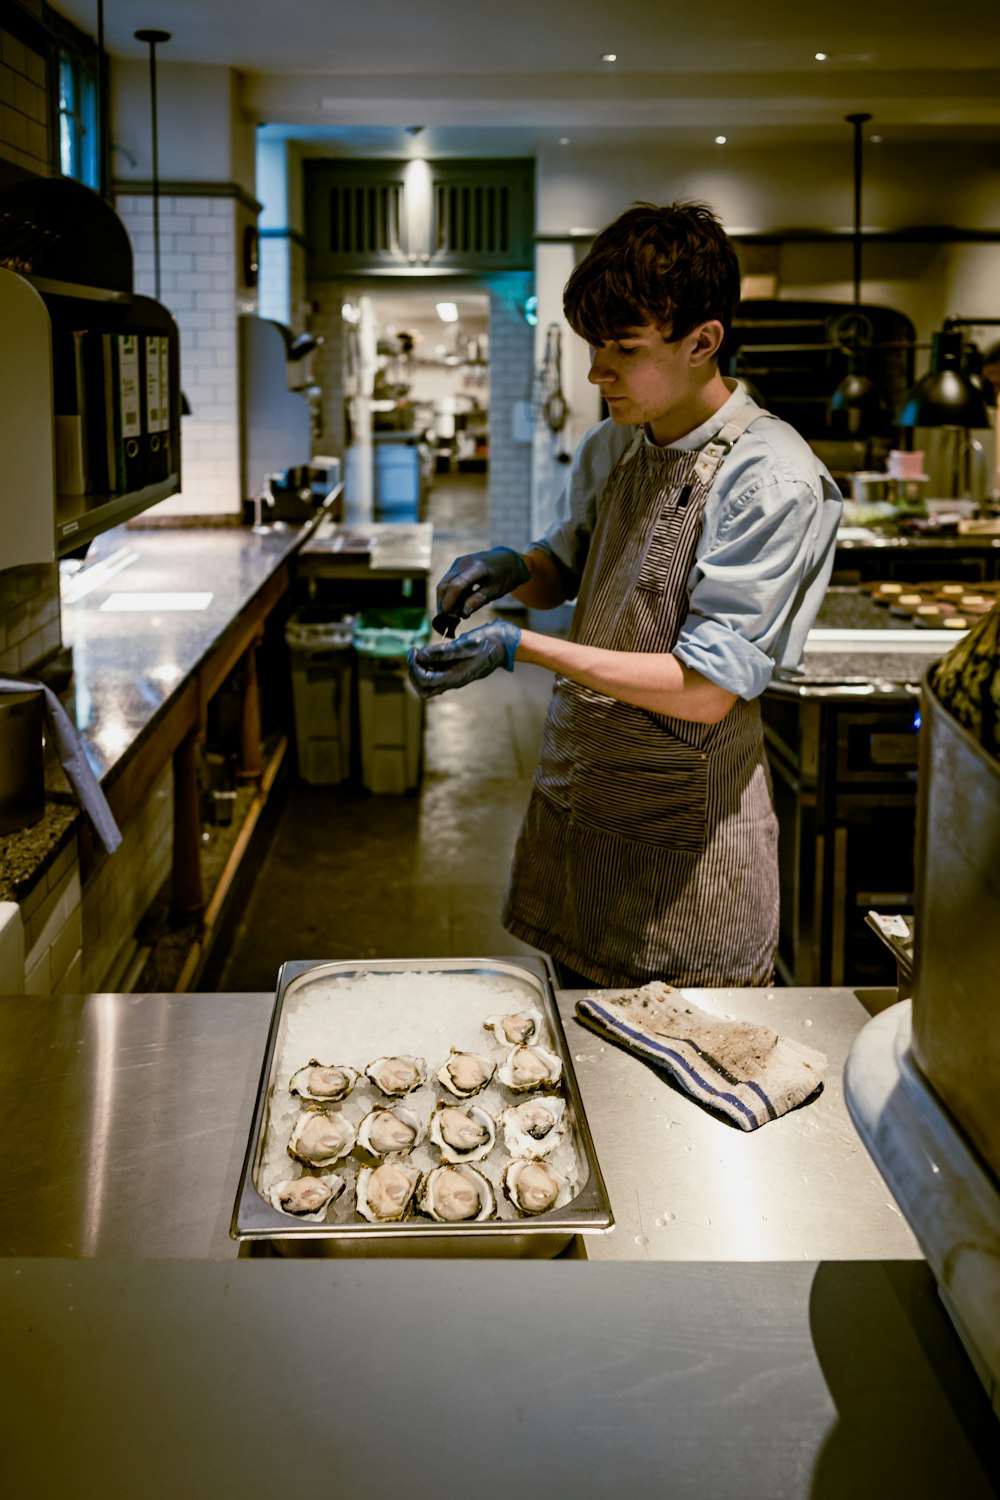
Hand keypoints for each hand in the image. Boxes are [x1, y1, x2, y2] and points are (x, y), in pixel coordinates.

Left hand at [407, 621, 521, 698]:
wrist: (505, 645)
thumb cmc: (488, 642)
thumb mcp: (466, 644)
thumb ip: (443, 651)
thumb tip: (421, 655)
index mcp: (456, 677)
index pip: (425, 681)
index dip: (414, 667)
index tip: (414, 649)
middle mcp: (454, 680)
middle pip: (424, 689)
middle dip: (414, 672)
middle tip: (414, 653)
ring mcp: (455, 677)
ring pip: (429, 684)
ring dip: (420, 670)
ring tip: (420, 652)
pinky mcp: (457, 671)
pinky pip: (437, 675)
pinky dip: (429, 666)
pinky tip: (431, 652)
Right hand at [436, 546, 529, 620]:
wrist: (509, 559)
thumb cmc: (505, 576)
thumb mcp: (495, 591)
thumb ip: (477, 601)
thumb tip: (461, 614)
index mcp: (477, 567)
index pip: (456, 586)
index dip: (448, 602)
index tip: (446, 618)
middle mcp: (463, 563)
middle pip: (444, 585)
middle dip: (442, 604)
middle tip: (445, 622)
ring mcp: (459, 563)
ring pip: (444, 584)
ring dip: (444, 601)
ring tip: (449, 617)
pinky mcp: (457, 566)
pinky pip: (449, 582)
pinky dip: (449, 595)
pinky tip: (455, 606)